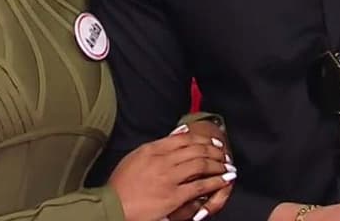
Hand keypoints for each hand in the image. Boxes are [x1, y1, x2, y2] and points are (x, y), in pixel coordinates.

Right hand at [108, 127, 235, 220]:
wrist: (113, 205)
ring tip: (226, 165)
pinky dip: (214, 181)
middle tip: (223, 152)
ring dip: (217, 164)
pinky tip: (223, 179)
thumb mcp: (135, 157)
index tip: (211, 142)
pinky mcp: (173, 196)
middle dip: (213, 150)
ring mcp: (168, 178)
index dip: (201, 139)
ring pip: (200, 164)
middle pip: (195, 149)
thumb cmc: (121, 184)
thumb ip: (157, 145)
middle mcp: (162, 160)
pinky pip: (199, 185)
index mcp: (151, 149)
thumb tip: (178, 133)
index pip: (183, 138)